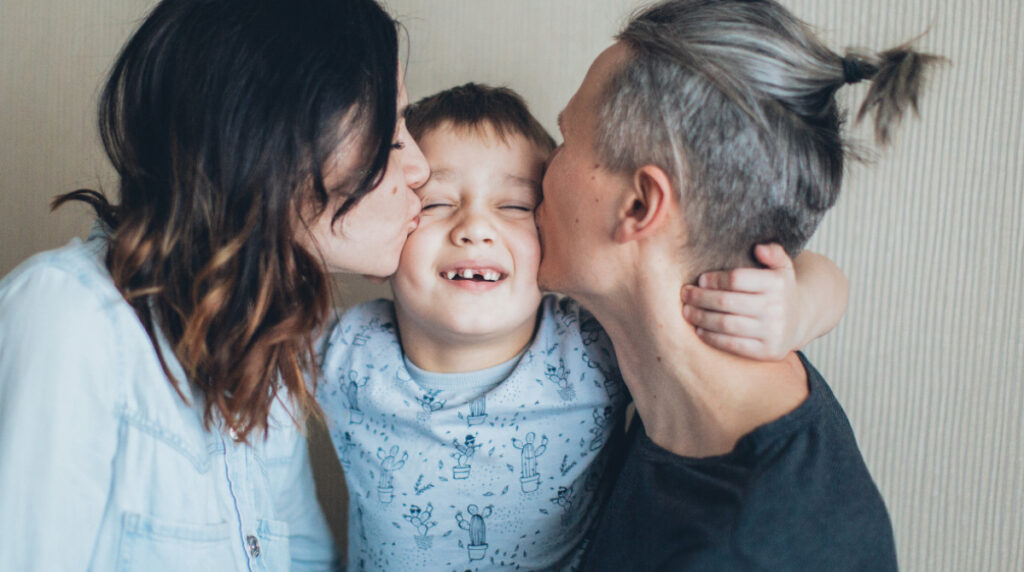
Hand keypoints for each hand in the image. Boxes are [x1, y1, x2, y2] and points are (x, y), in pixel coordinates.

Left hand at [682, 243, 801, 360]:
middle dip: (700, 298)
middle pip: (726, 302)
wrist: (799, 321)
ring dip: (700, 317)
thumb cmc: (779, 290)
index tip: (700, 280)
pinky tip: (699, 330)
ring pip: (726, 324)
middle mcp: (776, 308)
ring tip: (687, 311)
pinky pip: (732, 344)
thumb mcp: (782, 267)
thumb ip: (773, 252)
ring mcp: (772, 331)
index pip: (737, 279)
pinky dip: (712, 338)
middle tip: (685, 294)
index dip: (715, 280)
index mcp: (777, 283)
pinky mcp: (767, 351)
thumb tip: (759, 248)